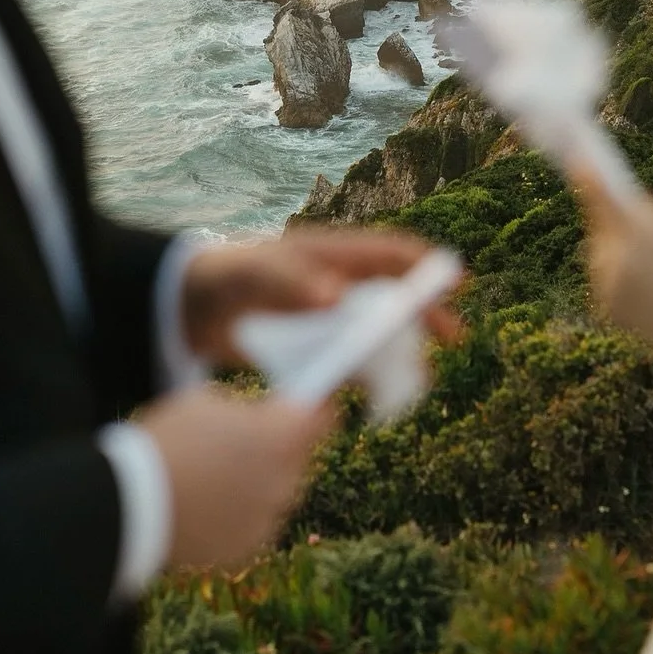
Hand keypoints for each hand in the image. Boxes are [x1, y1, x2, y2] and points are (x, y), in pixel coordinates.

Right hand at [136, 384, 334, 570]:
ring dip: (262, 483)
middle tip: (247, 441)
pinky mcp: (247, 548)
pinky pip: (256, 524)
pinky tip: (211, 505)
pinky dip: (242, 514)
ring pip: (278, 494)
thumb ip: (247, 411)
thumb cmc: (169, 441)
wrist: (133, 505)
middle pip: (299, 458)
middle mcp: (285, 481)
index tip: (308, 406)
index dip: (318, 409)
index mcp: (281, 437)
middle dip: (281, 447)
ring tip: (221, 476)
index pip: (324, 418)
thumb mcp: (208, 402)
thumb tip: (262, 418)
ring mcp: (268, 519)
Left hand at [180, 225, 462, 366]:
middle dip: (426, 315)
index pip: (389, 254)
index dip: (425, 265)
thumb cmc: (228, 278)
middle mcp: (340, 284)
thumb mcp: (255, 275)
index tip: (456, 281)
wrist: (196, 311)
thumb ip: (291, 283)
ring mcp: (331, 319)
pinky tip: (379, 399)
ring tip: (418, 380)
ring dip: (401, 353)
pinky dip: (370, 378)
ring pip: (380, 334)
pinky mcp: (317, 348)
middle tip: (454, 338)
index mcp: (333, 256)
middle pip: (395, 296)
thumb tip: (337, 297)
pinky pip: (354, 364)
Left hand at [574, 168, 652, 397]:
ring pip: (602, 250)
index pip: (601, 195)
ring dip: (617, 249)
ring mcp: (607, 283)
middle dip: (612, 220)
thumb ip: (651, 216)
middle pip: (600, 223)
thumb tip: (620, 200)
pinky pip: (605, 275)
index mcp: (642, 232)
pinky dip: (619, 275)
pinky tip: (649, 291)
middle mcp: (616, 256)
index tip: (575, 158)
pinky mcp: (605, 304)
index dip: (587, 175)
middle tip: (637, 223)